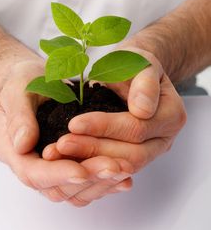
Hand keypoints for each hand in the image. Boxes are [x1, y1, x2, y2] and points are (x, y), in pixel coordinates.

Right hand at [0, 60, 132, 206]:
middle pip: (57, 187)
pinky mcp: (67, 164)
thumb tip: (23, 145)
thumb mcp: (17, 91)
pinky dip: (105, 182)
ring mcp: (50, 167)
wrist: (34, 80)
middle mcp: (31, 164)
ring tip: (124, 170)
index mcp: (12, 150)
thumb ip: (19, 117)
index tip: (82, 171)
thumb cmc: (23, 82)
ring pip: (74, 191)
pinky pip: (85, 183)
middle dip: (87, 179)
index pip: (33, 173)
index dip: (58, 174)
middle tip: (114, 167)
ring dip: (100, 183)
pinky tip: (124, 176)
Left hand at [49, 49, 186, 173]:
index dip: (105, 127)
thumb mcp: (142, 63)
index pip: (136, 128)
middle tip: (61, 144)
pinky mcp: (132, 155)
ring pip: (120, 166)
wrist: (133, 72)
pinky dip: (89, 163)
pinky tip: (66, 158)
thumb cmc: (135, 63)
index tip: (74, 123)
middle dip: (93, 149)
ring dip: (88, 161)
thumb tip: (142, 110)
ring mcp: (150, 151)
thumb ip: (145, 84)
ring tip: (58, 152)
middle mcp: (164, 139)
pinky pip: (111, 166)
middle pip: (130, 154)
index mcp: (171, 116)